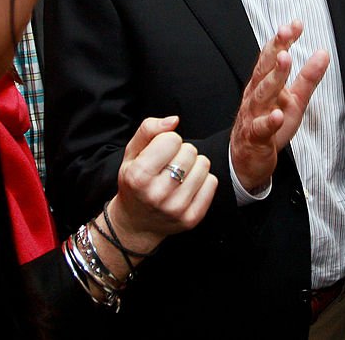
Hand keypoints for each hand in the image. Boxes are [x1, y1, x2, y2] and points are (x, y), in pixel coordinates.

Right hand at [107, 116, 218, 254]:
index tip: (160, 153)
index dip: (167, 141)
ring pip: (204, 165)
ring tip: (179, 175)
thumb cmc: (134, 183)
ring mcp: (176, 209)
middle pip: (190, 151)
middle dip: (181, 152)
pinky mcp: (191, 218)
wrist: (136, 223)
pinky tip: (188, 186)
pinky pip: (212, 183)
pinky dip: (203, 180)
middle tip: (169, 165)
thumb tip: (174, 120)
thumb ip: (148, 129)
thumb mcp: (132, 154)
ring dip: (194, 165)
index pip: (172, 139)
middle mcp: (157, 194)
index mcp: (139, 176)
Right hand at [230, 21, 328, 190]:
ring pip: (262, 95)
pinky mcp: (255, 138)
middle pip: (264, 70)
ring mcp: (253, 116)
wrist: (246, 159)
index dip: (282, 40)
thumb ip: (308, 77)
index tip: (294, 25)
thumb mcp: (294, 100)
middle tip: (285, 33)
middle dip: (275, 50)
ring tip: (285, 60)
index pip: (271, 57)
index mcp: (263, 84)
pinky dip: (269, 121)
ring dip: (273, 77)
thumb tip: (323, 53)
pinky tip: (277, 115)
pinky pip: (261, 128)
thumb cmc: (269, 125)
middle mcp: (256, 96)